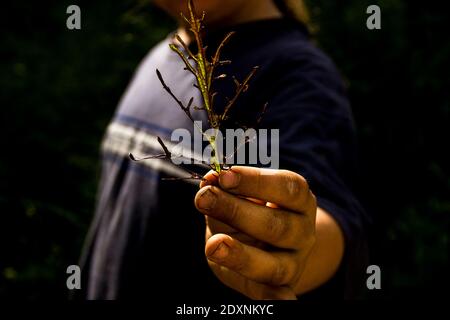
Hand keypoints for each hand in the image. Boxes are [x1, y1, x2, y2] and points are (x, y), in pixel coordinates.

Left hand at [194, 166, 317, 299]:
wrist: (265, 243)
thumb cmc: (249, 212)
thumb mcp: (239, 195)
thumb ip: (225, 188)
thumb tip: (209, 180)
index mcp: (299, 200)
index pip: (286, 187)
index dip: (255, 180)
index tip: (223, 175)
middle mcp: (303, 231)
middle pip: (277, 225)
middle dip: (236, 211)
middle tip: (204, 198)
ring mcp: (293, 262)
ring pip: (273, 264)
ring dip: (241, 255)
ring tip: (214, 244)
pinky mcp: (278, 286)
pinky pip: (276, 296)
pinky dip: (277, 302)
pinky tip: (277, 304)